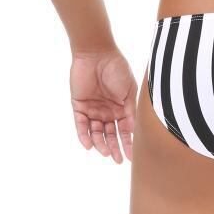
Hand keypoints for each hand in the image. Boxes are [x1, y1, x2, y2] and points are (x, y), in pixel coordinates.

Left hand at [70, 49, 137, 163]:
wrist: (97, 54)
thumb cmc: (117, 69)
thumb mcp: (129, 92)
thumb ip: (131, 111)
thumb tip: (134, 131)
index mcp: (122, 108)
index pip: (125, 130)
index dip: (128, 143)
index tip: (132, 156)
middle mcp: (108, 111)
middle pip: (111, 134)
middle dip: (114, 147)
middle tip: (118, 160)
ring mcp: (93, 109)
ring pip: (96, 131)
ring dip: (100, 142)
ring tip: (105, 153)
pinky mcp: (79, 106)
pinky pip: (80, 124)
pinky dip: (84, 134)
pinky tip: (89, 145)